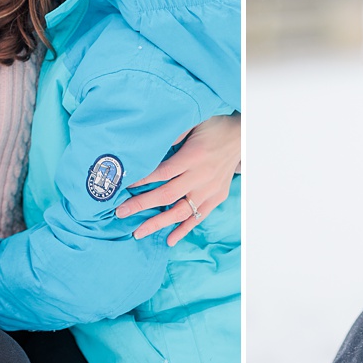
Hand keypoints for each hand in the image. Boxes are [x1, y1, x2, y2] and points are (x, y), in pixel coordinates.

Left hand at [114, 112, 238, 245]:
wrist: (242, 136)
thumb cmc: (213, 126)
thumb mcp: (192, 122)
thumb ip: (171, 134)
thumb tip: (147, 144)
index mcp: (192, 157)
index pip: (161, 173)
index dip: (141, 181)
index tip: (122, 187)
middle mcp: (201, 176)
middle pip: (166, 195)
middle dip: (141, 205)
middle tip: (120, 213)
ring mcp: (209, 190)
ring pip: (181, 211)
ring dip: (158, 223)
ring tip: (138, 233)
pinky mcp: (217, 197)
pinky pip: (198, 217)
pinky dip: (184, 229)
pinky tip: (169, 240)